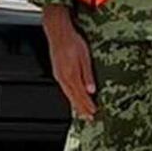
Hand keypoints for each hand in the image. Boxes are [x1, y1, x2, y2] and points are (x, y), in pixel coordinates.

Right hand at [42, 5, 96, 119]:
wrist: (58, 32)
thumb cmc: (72, 41)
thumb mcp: (84, 57)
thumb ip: (87, 74)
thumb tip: (91, 89)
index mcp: (70, 74)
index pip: (80, 95)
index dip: (87, 105)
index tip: (93, 114)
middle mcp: (63, 77)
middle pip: (73, 98)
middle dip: (81, 109)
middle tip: (89, 119)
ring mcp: (59, 76)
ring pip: (68, 95)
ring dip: (76, 105)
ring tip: (82, 113)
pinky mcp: (58, 72)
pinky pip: (65, 89)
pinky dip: (71, 97)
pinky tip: (74, 99)